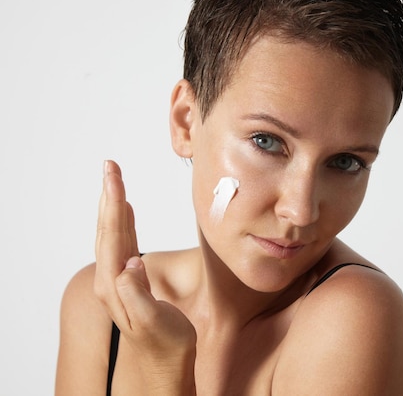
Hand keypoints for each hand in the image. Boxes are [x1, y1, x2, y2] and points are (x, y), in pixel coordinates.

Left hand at [94, 160, 196, 392]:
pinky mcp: (128, 280)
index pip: (112, 236)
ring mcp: (118, 279)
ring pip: (113, 234)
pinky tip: (125, 212)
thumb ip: (138, 294)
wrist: (165, 363)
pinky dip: (123, 222)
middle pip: (108, 229)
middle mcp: (112, 279)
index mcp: (116, 285)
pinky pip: (122, 243)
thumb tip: (131, 264)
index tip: (113, 176)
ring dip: (114, 205)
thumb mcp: (153, 323)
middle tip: (111, 167)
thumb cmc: (165, 344)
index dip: (112, 204)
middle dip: (109, 195)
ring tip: (115, 180)